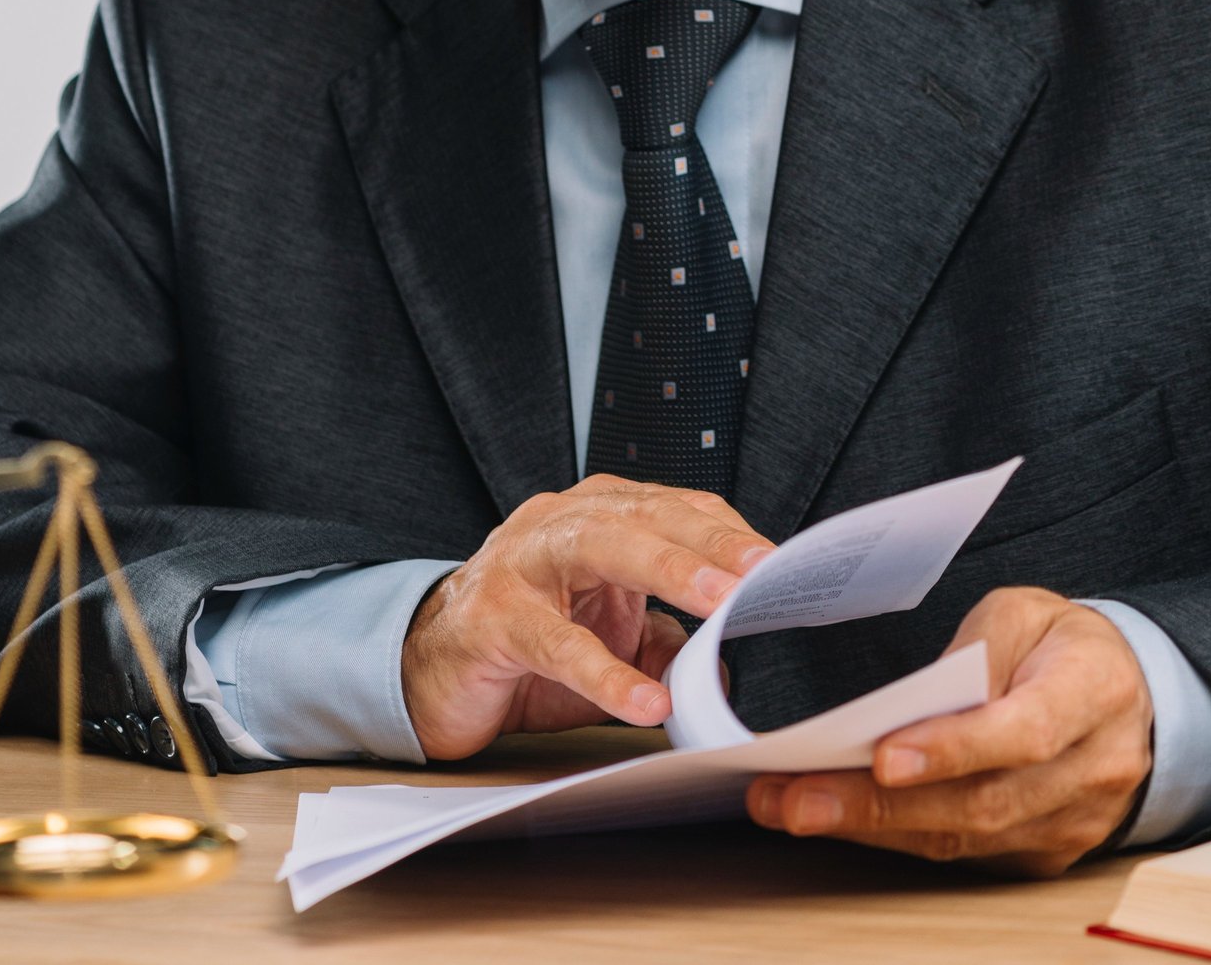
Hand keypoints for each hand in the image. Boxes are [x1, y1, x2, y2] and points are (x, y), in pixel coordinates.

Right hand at [403, 474, 773, 759]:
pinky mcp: (491, 619)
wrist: (429, 673)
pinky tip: (646, 701)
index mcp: (597, 517)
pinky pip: (555, 644)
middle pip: (643, 515)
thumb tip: (725, 667)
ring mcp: (520, 564)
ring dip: (666, 571)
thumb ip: (664, 644)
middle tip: (760, 569)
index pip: (675, 509)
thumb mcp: (610, 644)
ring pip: (598, 549)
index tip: (781, 563)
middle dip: (708, 540)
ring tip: (718, 606)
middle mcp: (558, 524)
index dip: (728, 534)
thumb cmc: (525, 647)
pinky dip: (605, 674)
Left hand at [746, 587, 1151, 874]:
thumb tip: (913, 704)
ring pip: (964, 839)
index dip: (953, 748)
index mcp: (1093, 691)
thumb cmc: (1065, 648)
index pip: (1023, 731)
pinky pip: (964, 855)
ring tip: (790, 807)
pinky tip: (839, 818)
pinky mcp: (1044, 854)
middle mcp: (1093, 768)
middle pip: (981, 801)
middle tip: (794, 799)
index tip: (882, 756)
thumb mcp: (1027, 613)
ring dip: (870, 828)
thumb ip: (976, 648)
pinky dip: (896, 837)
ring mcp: (1072, 822)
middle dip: (877, 805)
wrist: (1134, 699)